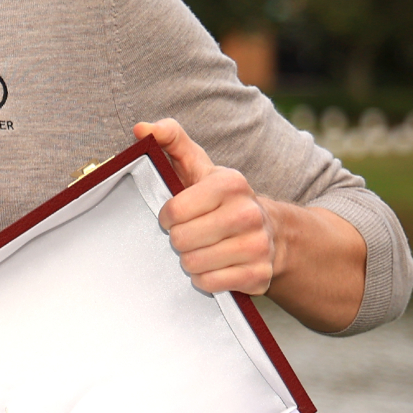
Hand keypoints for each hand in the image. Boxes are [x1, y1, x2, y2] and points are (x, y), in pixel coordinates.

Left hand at [134, 119, 365, 330]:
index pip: (174, 211)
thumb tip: (142, 129)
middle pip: (182, 241)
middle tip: (191, 233)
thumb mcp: (197, 165)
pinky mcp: (259, 275)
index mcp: (230, 183)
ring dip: (190, 260)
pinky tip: (215, 265)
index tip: (176, 215)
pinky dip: (205, 279)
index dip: (167, 217)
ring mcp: (257, 245)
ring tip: (203, 248)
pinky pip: (210, 284)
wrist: (270, 232)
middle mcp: (248, 213)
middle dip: (179, 240)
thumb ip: (171, 141)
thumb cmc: (220, 198)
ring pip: (194, 264)